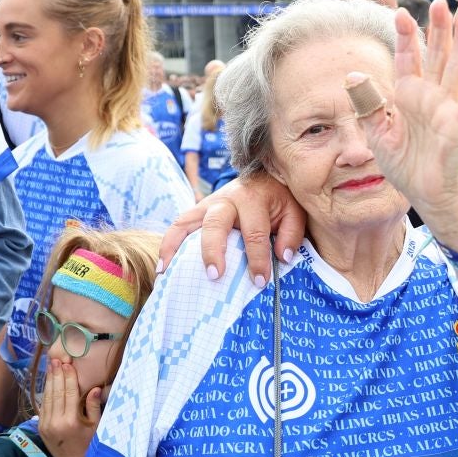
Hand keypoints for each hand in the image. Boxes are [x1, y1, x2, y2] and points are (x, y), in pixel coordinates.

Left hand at [38, 356, 102, 456]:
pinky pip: (43, 405)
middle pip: (56, 392)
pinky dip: (46, 392)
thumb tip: (95, 389)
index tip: (69, 364)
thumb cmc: (89, 445)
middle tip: (57, 359)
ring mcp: (46, 424)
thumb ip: (94, 407)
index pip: (69, 393)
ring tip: (51, 366)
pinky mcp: (41, 427)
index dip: (69, 377)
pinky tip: (49, 382)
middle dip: (57, 374)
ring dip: (49, 380)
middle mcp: (56, 422)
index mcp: (71, 421)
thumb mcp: (96, 427)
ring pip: (47, 397)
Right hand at [159, 172, 303, 291]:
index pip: (254, 232)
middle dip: (213, 250)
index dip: (257, 259)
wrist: (265, 174)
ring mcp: (207, 204)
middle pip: (215, 224)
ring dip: (176, 247)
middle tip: (215, 276)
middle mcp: (226, 199)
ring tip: (168, 272)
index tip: (260, 282)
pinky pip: (178, 226)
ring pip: (185, 222)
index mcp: (253, 198)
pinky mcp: (197, 211)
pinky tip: (163, 267)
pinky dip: (167, 244)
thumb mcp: (295, 211)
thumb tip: (283, 257)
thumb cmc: (280, 198)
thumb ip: (292, 234)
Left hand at [348, 0, 457, 244]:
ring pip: (455, 68)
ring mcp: (446, 109)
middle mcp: (429, 96)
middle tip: (443, 1)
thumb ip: (367, 103)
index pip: (407, 58)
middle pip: (435, 54)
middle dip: (438, 28)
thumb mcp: (377, 133)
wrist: (424, 194)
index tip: (399, 11)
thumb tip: (352, 74)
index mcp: (408, 95)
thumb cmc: (404, 164)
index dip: (405, 36)